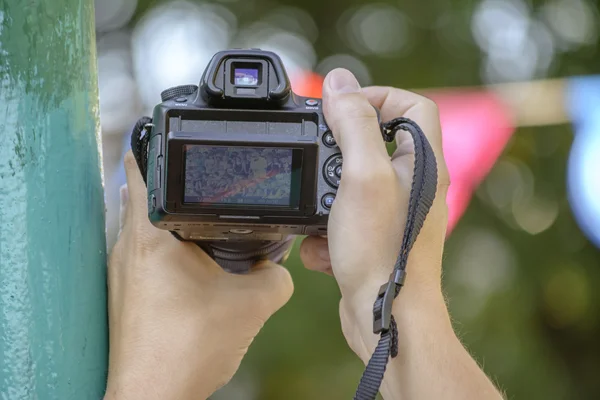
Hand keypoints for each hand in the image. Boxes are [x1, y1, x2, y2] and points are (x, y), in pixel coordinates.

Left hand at [105, 152, 292, 399]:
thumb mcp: (252, 306)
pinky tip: (197, 264)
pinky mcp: (126, 293)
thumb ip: (277, 277)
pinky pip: (146, 254)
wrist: (154, 398)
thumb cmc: (188, 349)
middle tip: (208, 179)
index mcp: (151, 236)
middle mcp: (127, 247)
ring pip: (144, 225)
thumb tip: (281, 268)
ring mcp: (122, 272)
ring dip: (173, 218)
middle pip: (143, 193)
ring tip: (208, 220)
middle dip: (175, 183)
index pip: (140, 167)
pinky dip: (169, 247)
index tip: (177, 135)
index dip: (157, 144)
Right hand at [301, 67, 450, 343]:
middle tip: (319, 162)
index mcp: (422, 163)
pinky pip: (343, 220)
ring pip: (351, 185)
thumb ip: (354, 124)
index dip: (378, 97)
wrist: (385, 318)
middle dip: (338, 153)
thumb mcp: (362, 175)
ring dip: (326, 199)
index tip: (342, 110)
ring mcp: (393, 214)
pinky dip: (326, 232)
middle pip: (376, 143)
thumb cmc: (382, 251)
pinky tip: (324, 249)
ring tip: (321, 217)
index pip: (412, 107)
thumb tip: (341, 82)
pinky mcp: (373, 239)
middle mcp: (413, 186)